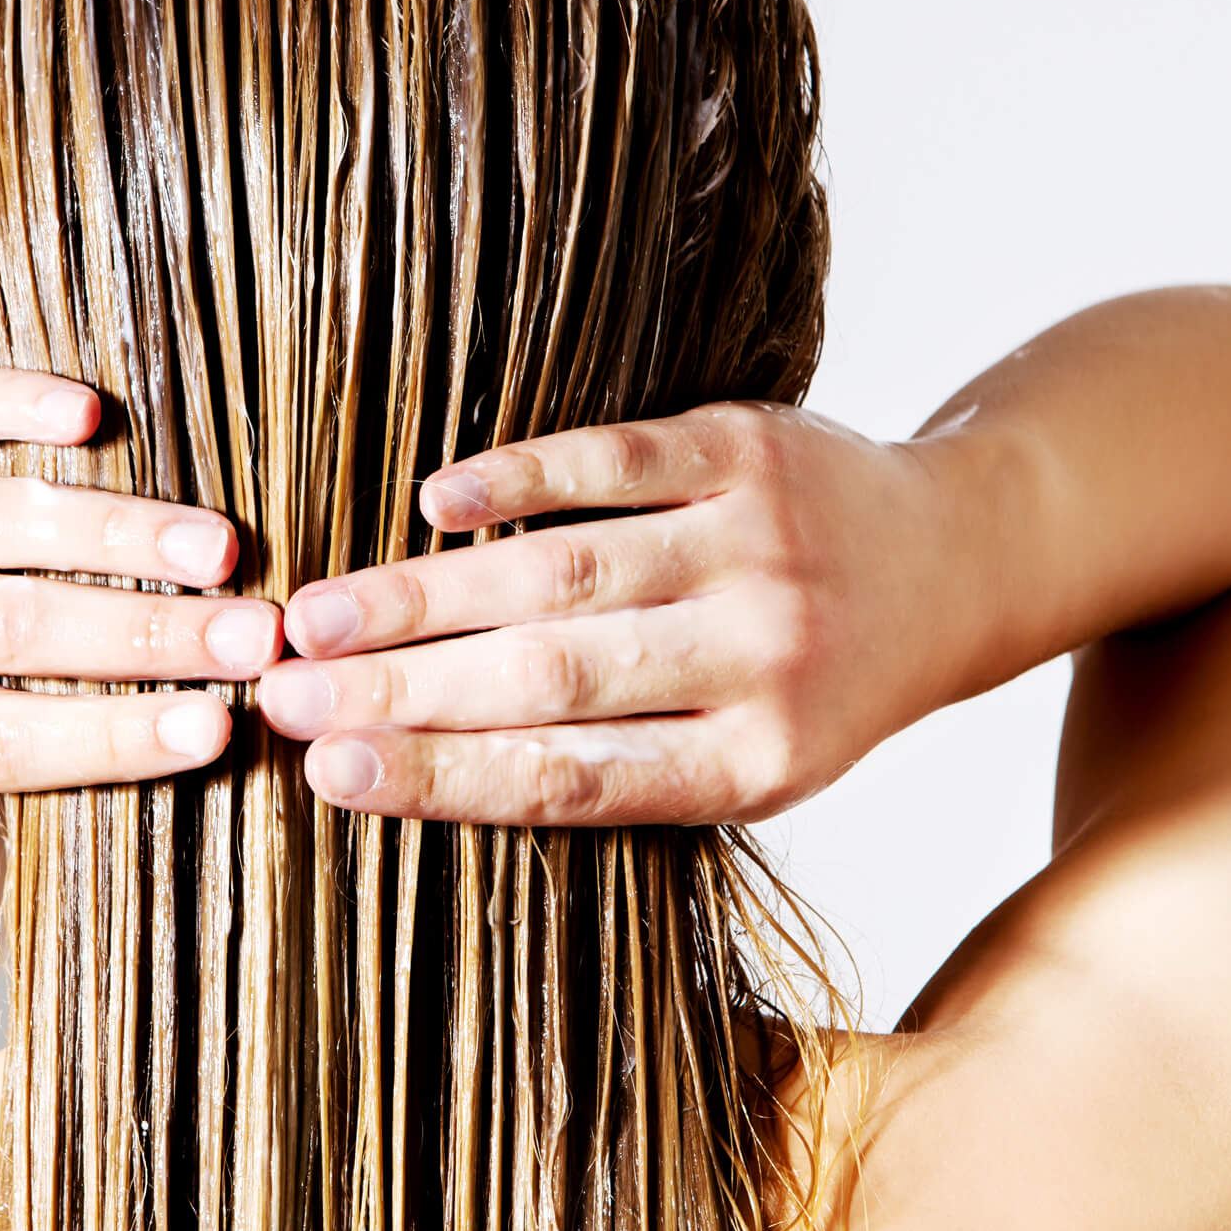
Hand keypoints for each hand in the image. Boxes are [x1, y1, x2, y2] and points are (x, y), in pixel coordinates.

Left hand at [0, 366, 284, 788]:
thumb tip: (216, 727)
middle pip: (13, 628)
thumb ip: (66, 730)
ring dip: (119, 536)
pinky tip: (92, 413)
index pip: (7, 743)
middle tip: (253, 637)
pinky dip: (14, 406)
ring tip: (217, 549)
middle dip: (147, 634)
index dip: (115, 739)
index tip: (219, 728)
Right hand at [258, 401, 973, 824]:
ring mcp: (757, 546)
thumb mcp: (748, 760)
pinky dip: (518, 479)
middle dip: (399, 691)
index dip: (443, 779)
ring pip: (564, 573)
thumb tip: (412, 773)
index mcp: (755, 765)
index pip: (572, 782)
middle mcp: (762, 659)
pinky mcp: (748, 449)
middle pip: (550, 679)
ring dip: (425, 595)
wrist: (954, 563)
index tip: (328, 776)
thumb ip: (614, 767)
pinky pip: (617, 462)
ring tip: (314, 616)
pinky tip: (432, 504)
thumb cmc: (813, 684)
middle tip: (277, 694)